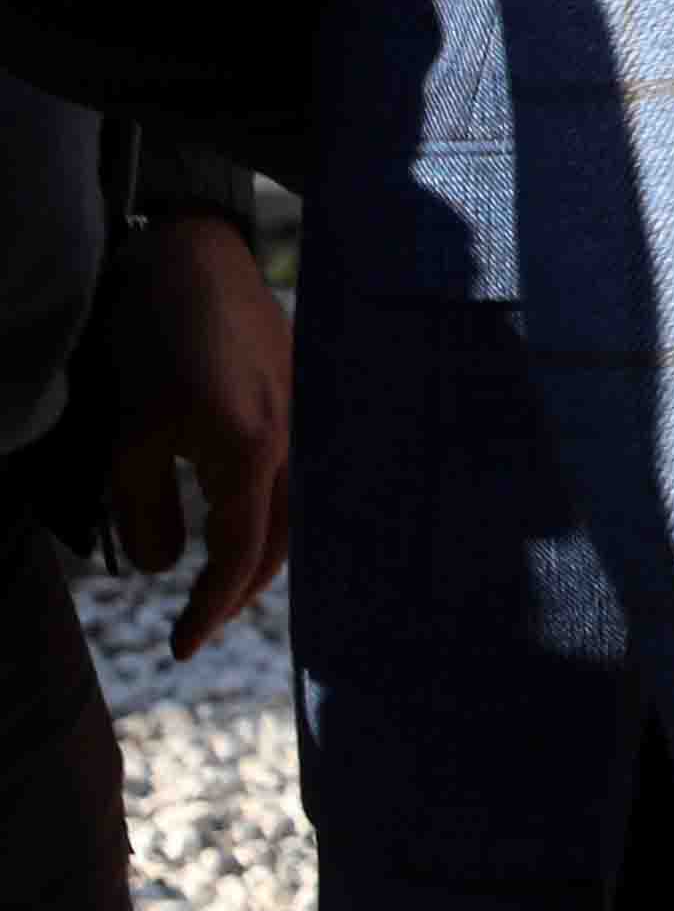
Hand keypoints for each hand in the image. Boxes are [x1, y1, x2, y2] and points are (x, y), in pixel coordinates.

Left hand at [105, 209, 290, 662]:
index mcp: (252, 456)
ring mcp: (307, 419)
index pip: (238, 558)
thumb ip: (146, 512)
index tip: (178, 649)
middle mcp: (294, 443)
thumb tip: (164, 567)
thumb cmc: (155, 346)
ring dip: (264, 553)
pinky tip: (257, 513)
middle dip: (241, 592)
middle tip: (201, 621)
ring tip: (227, 576)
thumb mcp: (129, 438)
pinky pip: (302, 474)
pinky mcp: (305, 399)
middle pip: (282, 543)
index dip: (209, 609)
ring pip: (298, 510)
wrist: (198, 261)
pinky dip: (279, 511)